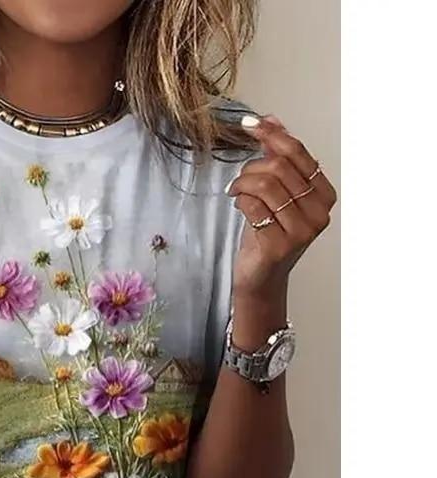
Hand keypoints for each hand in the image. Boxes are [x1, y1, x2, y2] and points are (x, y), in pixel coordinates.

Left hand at [228, 115, 336, 301]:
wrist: (260, 276)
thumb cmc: (267, 233)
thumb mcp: (275, 192)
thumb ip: (277, 157)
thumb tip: (272, 119)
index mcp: (323, 194)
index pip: (298, 153)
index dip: (272, 134)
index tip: (249, 124)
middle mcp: (319, 212)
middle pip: (280, 167)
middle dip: (251, 167)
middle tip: (239, 179)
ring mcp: (302, 231)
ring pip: (266, 184)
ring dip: (243, 183)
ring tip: (236, 191)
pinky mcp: (280, 245)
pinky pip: (254, 206)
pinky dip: (240, 200)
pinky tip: (238, 205)